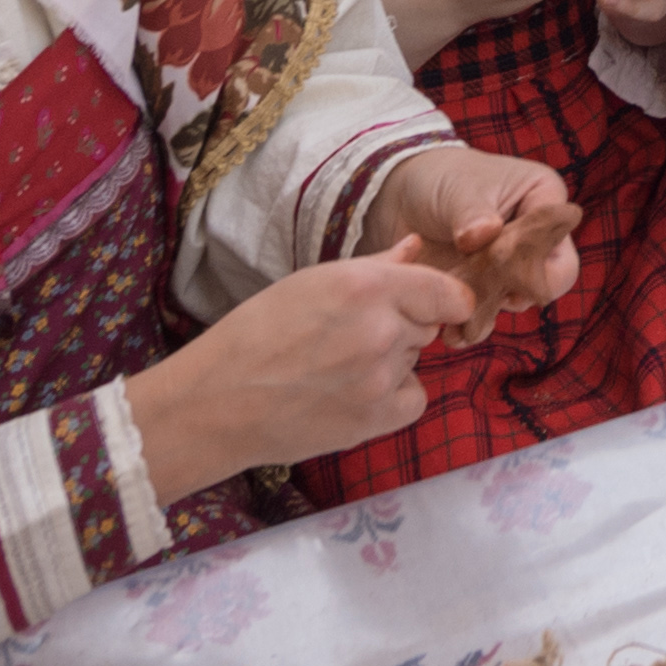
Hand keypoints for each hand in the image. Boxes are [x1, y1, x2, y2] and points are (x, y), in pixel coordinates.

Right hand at [124, 247, 475, 496]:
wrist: (218, 402)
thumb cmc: (257, 332)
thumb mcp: (312, 282)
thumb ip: (376, 265)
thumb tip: (415, 246)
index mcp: (365, 286)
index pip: (448, 292)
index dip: (444, 297)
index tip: (430, 303)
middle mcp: (381, 329)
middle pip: (428, 324)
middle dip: (404, 324)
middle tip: (353, 334)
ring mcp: (380, 378)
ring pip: (415, 359)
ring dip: (393, 359)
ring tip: (341, 364)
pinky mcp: (374, 419)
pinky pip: (413, 399)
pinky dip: (394, 397)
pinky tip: (356, 392)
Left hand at [370, 144, 579, 340]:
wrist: (401, 196)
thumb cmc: (440, 177)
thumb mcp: (458, 189)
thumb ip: (473, 213)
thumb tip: (483, 235)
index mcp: (543, 201)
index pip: (560, 244)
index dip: (534, 262)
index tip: (496, 259)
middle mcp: (536, 238)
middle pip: (544, 283)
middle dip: (510, 293)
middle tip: (478, 291)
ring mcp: (510, 267)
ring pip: (513, 303)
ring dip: (486, 312)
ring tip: (457, 316)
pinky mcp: (484, 288)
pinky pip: (487, 315)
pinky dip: (468, 324)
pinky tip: (448, 330)